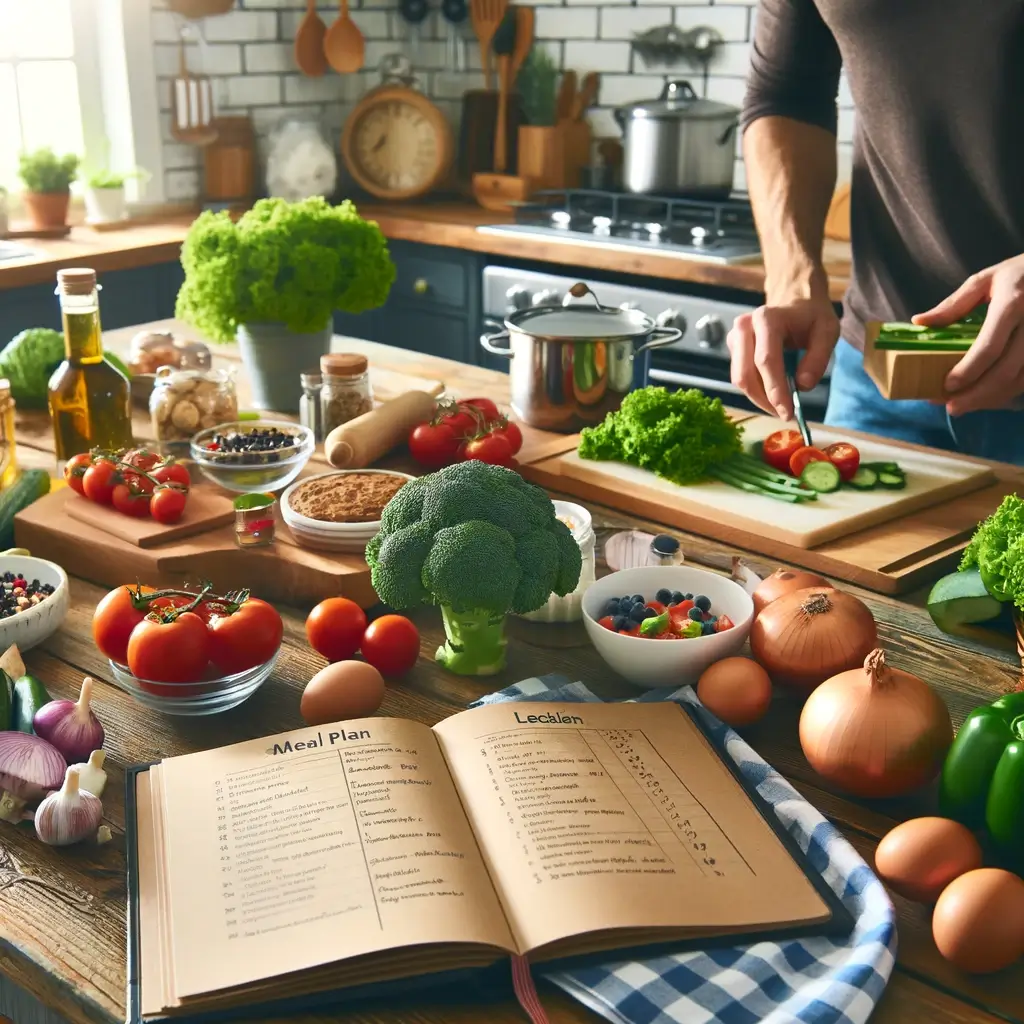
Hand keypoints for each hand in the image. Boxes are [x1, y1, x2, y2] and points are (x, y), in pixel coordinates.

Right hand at [727, 296, 839, 419]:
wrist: (794, 298)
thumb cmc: (811, 315)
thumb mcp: (827, 331)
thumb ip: (818, 358)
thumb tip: (802, 386)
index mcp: (767, 319)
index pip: (766, 361)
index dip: (775, 390)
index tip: (788, 412)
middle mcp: (744, 327)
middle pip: (746, 374)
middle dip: (764, 400)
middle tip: (785, 414)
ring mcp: (735, 337)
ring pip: (740, 379)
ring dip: (759, 398)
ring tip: (781, 406)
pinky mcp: (733, 348)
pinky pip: (741, 376)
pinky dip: (756, 390)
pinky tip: (773, 394)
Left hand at [913, 254, 1023, 414]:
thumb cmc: (1020, 274)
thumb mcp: (986, 279)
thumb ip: (954, 304)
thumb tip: (919, 321)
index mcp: (1012, 304)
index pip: (989, 346)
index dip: (968, 371)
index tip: (947, 386)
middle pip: (1006, 371)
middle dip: (977, 395)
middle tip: (952, 408)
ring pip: (1020, 380)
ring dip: (992, 398)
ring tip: (965, 405)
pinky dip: (1007, 392)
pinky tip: (988, 396)